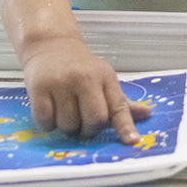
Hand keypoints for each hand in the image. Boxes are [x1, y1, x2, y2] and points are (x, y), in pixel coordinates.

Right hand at [19, 36, 152, 143]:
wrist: (51, 45)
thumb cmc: (81, 67)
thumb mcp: (104, 79)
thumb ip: (121, 101)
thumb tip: (146, 114)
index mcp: (105, 78)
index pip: (118, 106)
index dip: (125, 127)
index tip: (132, 141)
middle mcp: (85, 79)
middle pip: (94, 121)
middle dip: (88, 130)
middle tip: (82, 122)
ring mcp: (61, 83)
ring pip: (68, 125)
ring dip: (66, 127)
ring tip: (64, 111)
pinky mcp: (39, 88)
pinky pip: (45, 121)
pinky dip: (47, 124)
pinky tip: (49, 110)